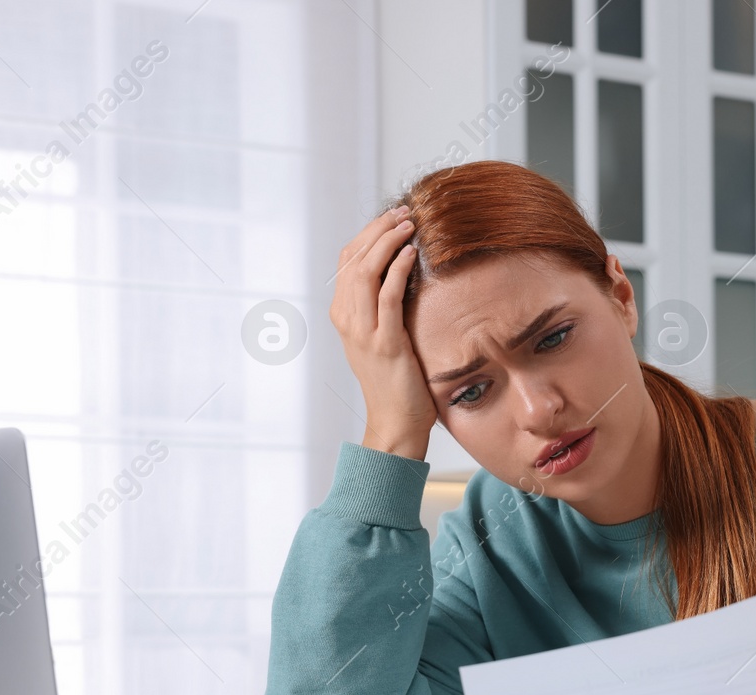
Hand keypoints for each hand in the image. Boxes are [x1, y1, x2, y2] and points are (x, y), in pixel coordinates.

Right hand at [329, 206, 438, 459]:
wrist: (396, 423)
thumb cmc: (397, 381)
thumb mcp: (384, 336)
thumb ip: (384, 306)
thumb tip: (404, 270)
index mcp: (343, 314)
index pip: (348, 260)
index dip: (369, 233)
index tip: (394, 217)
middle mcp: (346, 319)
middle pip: (354, 258)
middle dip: (378, 228)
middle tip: (404, 211)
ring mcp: (362, 331)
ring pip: (366, 271)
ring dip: (388, 241)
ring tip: (409, 224)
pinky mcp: (385, 343)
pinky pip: (387, 296)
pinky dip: (397, 269)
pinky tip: (412, 253)